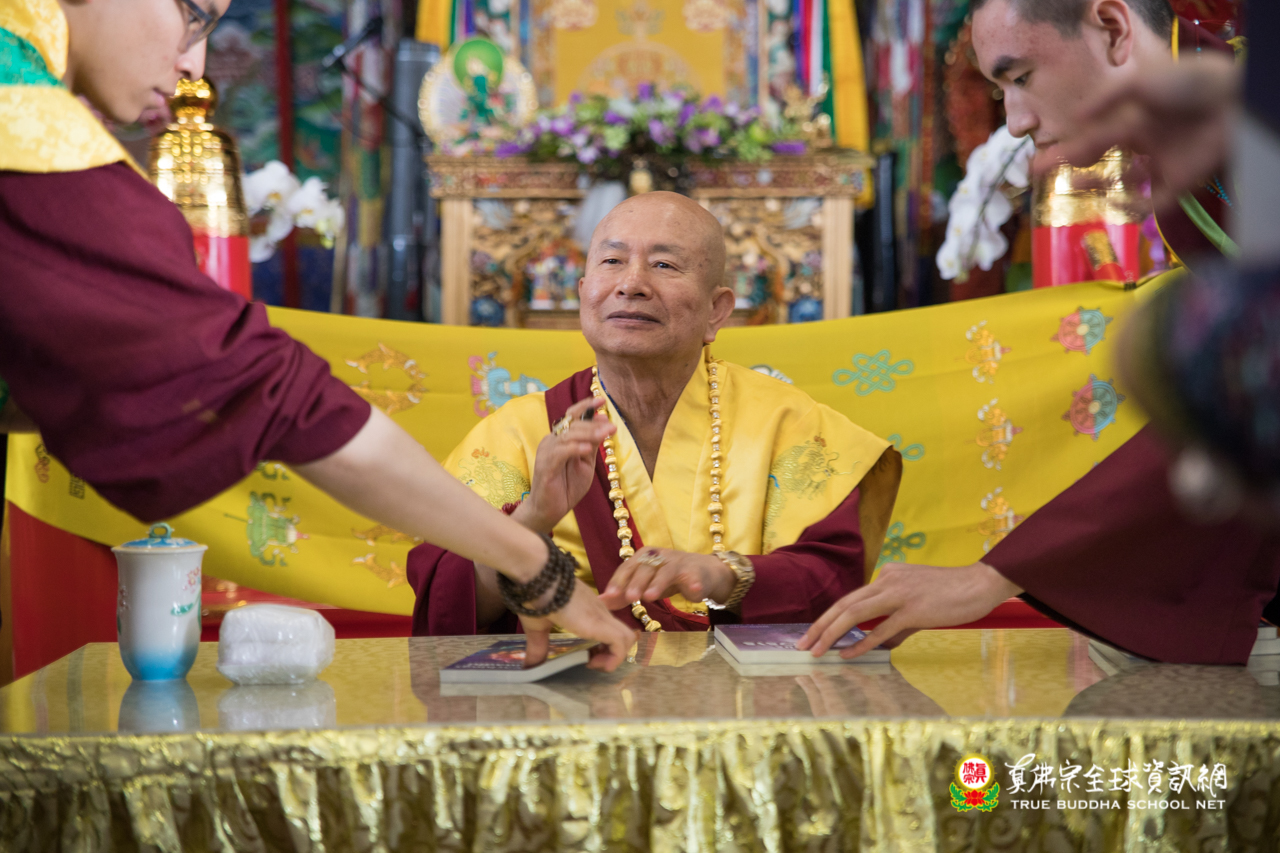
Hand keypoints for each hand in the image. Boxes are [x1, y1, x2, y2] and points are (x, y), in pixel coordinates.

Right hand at [516, 397, 614, 533]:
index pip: (571, 415)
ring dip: (588, 434)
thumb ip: (592, 444)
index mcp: (561, 438)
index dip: (585, 406)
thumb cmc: (567, 486)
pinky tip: (587, 448)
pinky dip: (574, 448)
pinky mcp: (544, 466)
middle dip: (594, 424)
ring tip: (605, 434)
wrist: (551, 510)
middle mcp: (551, 441)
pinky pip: (560, 452)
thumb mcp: (586, 463)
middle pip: (572, 424)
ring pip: (567, 435)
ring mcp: (546, 452)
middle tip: (612, 426)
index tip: (602, 400)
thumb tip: (603, 423)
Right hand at [520, 578, 636, 671]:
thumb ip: (538, 645)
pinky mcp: (601, 623)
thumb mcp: (538, 626)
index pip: (609, 630)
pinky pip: (621, 643)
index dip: (603, 648)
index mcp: (589, 611)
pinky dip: (614, 658)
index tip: (585, 657)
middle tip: (590, 661)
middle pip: (623, 636)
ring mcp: (602, 616)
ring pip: (627, 639)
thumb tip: (530, 665)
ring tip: (592, 662)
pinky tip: (593, 663)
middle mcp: (600, 613)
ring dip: (614, 658)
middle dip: (611, 655)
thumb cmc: (537, 596)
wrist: (538, 576)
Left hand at [598, 547, 735, 607]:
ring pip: (666, 571)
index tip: (609, 595)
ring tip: (650, 597)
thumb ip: (623, 594)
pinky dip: (693, 584)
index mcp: (644, 557)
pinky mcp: (695, 573)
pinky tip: (692, 591)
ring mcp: (678, 563)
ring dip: (658, 583)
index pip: (627, 567)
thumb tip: (601, 603)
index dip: (618, 581)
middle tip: (629, 597)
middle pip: (645, 568)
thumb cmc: (666, 579)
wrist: (700, 573)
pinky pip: (694, 578)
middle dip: (636, 582)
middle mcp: (659, 557)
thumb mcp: (643, 586)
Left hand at [796, 561, 1020, 659]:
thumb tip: (881, 643)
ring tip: (816, 651)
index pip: (851, 598)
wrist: (981, 583)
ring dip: (831, 633)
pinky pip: (880, 629)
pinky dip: (861, 643)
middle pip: (844, 603)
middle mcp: (888, 579)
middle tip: (802, 644)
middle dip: (820, 625)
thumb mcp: (918, 604)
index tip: (813, 633)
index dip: (829, 616)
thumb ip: (897, 623)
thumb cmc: (952, 594)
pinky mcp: (913, 609)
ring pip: (855, 613)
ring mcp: (900, 593)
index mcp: (887, 575)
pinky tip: (846, 655)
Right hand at [1036, 53, 1239, 210]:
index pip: (1095, 137)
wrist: (1234, 101)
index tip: (1038, 163)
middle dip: (1075, 169)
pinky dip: (1134, 210)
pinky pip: (1154, 204)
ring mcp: (1164, 163)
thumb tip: (1076, 119)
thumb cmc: (1190, 83)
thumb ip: (1107, 100)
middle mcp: (1148, 141)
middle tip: (1046, 177)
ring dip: (1098, 187)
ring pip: (1125, 183)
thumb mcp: (1141, 82)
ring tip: (1074, 185)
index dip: (1066, 150)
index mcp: (1138, 117)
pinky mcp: (1182, 183)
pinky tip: (1113, 206)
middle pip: (1105, 161)